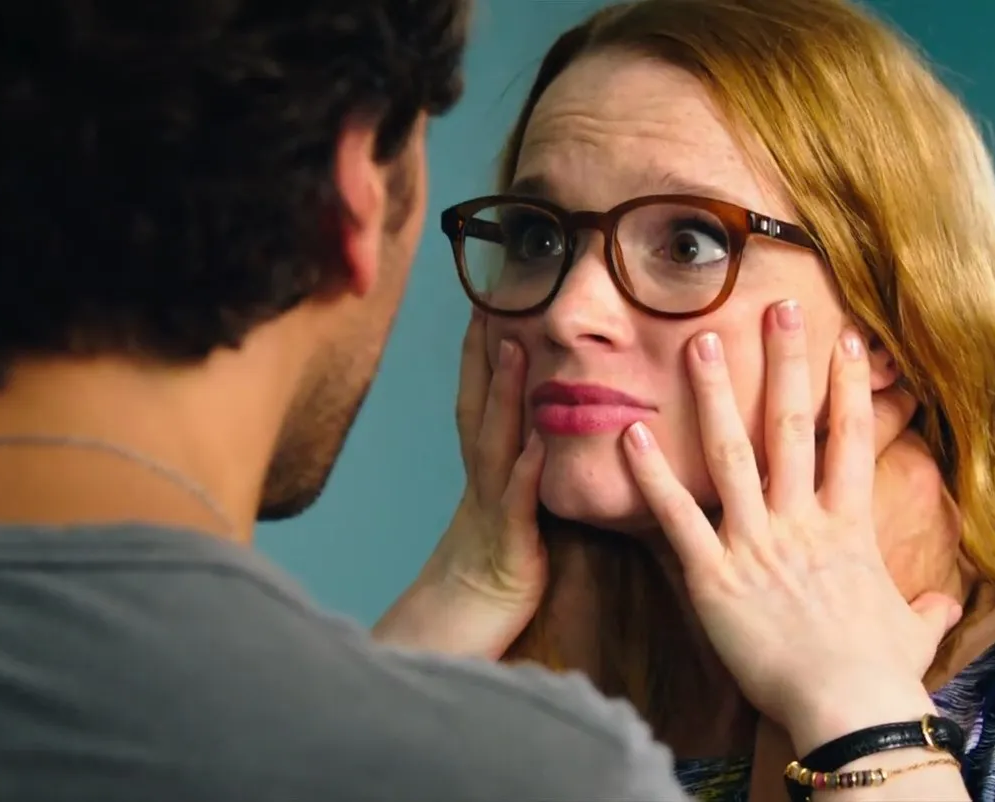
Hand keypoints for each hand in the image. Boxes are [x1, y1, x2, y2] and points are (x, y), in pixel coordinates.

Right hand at [372, 314, 546, 658]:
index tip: (492, 299)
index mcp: (485, 476)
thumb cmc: (485, 586)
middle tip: (492, 296)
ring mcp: (489, 514)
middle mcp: (481, 485)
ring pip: (495, 445)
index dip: (484, 352)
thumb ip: (520, 480)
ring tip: (513, 347)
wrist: (451, 640)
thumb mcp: (505, 522)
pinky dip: (525, 474)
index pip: (481, 402)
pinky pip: (515, 508)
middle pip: (479, 407)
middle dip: (485, 352)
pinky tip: (538, 444)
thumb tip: (542, 440)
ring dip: (504, 396)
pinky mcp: (507, 551)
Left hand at [619, 300, 961, 753]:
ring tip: (697, 342)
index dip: (849, 386)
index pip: (850, 441)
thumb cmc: (881, 675)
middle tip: (775, 307)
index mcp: (848, 528)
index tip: (847, 338)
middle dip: (785, 363)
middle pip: (793, 426)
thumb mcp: (911, 634)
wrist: (849, 707)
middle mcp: (802, 521)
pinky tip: (629, 433)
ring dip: (714, 395)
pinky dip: (651, 475)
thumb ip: (925, 610)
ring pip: (731, 454)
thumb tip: (948, 604)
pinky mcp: (713, 576)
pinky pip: (677, 516)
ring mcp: (756, 543)